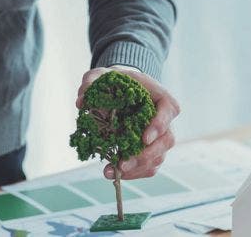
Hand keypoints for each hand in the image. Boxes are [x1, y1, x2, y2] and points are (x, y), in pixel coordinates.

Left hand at [76, 65, 179, 179]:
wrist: (121, 91)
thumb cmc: (116, 81)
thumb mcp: (102, 75)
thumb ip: (91, 81)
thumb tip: (81, 102)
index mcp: (159, 96)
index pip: (170, 109)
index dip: (160, 124)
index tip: (145, 138)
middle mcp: (164, 119)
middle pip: (167, 140)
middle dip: (146, 156)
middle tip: (123, 164)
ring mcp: (159, 136)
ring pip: (158, 157)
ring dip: (137, 169)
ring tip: (112, 172)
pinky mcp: (151, 150)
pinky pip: (149, 166)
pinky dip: (134, 173)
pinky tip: (115, 174)